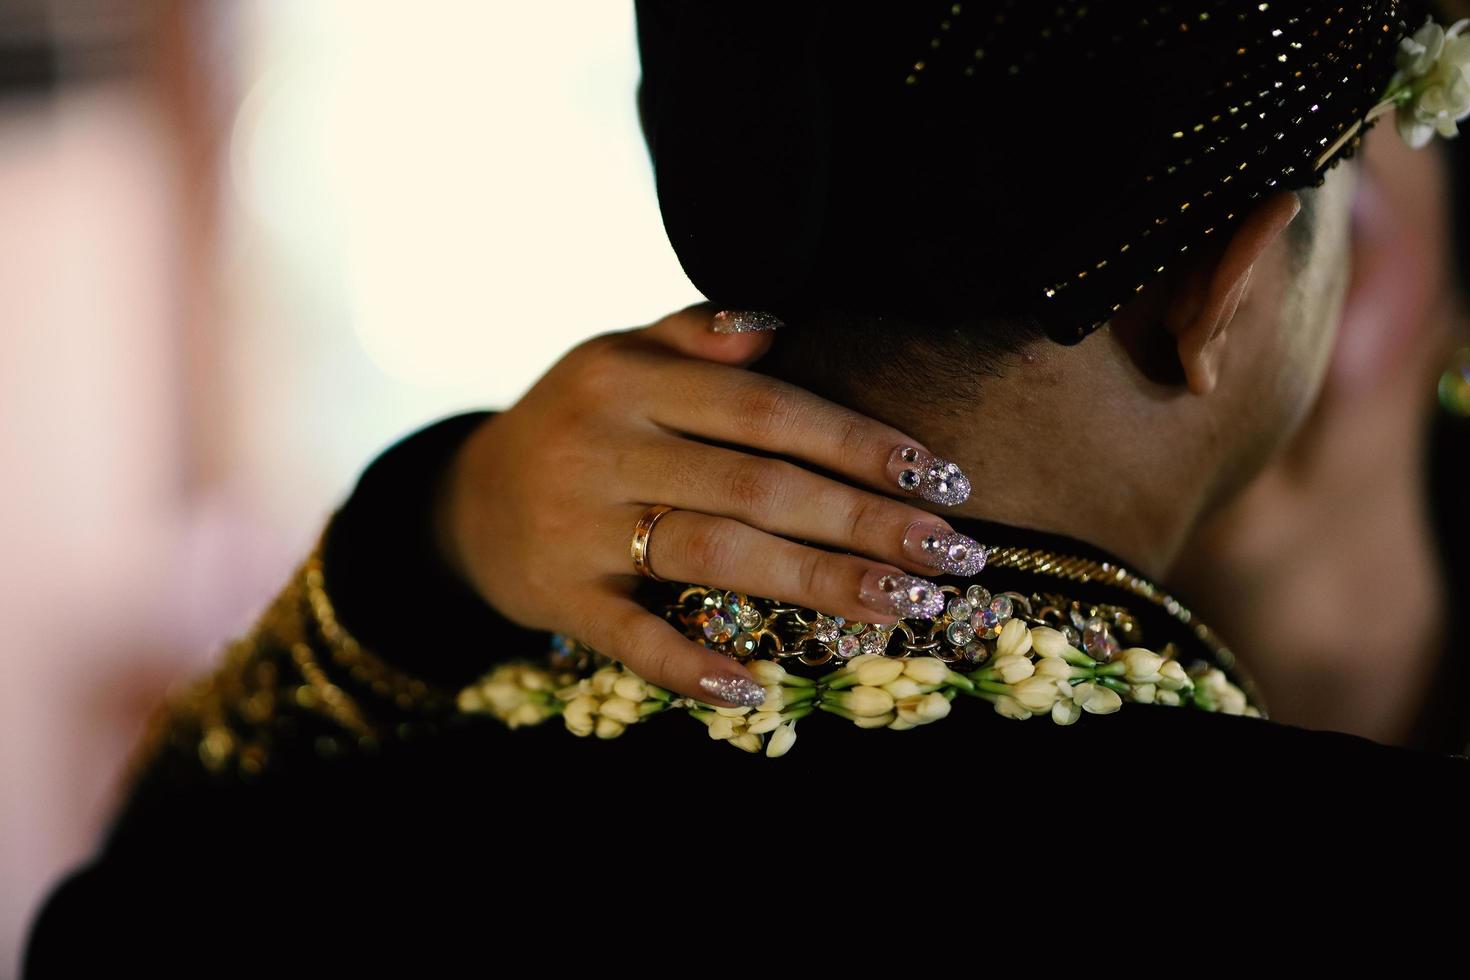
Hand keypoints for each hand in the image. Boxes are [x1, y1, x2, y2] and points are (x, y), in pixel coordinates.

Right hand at [435, 305, 980, 707]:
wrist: (467, 498)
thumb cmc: (576, 420)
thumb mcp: (618, 354)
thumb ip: (695, 332)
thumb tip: (779, 323)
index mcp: (629, 379)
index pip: (764, 407)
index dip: (856, 442)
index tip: (941, 477)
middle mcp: (604, 448)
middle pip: (757, 485)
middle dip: (864, 522)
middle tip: (953, 556)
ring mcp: (579, 527)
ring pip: (713, 556)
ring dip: (816, 585)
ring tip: (902, 608)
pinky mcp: (560, 598)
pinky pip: (631, 638)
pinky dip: (692, 666)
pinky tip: (758, 689)